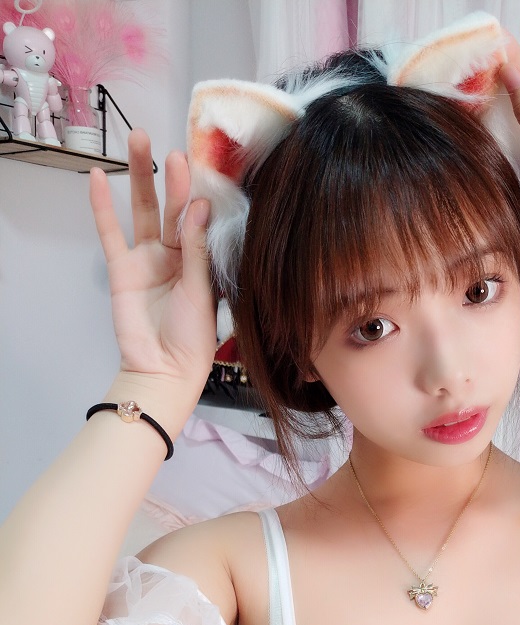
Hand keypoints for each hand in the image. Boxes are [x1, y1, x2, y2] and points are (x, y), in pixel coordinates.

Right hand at [89, 129, 215, 390]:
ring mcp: (147, 260)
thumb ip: (197, 248)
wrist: (165, 371)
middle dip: (170, 177)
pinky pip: (110, 232)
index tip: (200, 164)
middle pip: (170, 207)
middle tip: (171, 147)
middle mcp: (174, 256)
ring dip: (139, 177)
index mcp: (201, 261)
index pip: (198, 219)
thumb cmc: (193, 339)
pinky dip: (102, 206)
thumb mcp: (203, 291)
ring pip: (141, 210)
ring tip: (138, 141)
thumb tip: (197, 206)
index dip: (197, 192)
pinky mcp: (122, 269)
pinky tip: (98, 177)